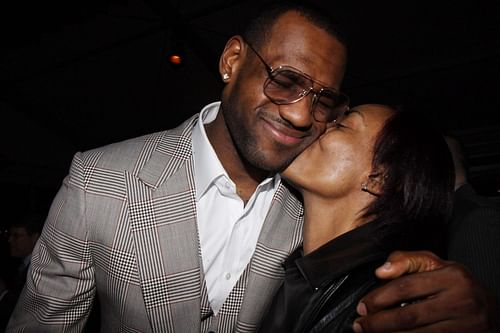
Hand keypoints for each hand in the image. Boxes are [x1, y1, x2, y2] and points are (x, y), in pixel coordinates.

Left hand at [352, 250, 499, 332]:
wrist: (491, 309)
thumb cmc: (456, 284)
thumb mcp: (436, 264)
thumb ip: (407, 260)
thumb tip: (380, 271)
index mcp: (452, 277)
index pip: (406, 287)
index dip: (379, 298)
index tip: (362, 306)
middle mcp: (461, 301)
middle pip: (409, 316)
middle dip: (379, 322)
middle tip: (360, 325)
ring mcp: (466, 326)